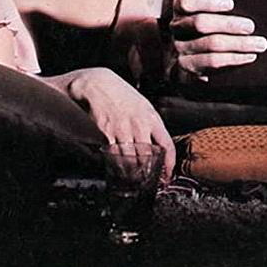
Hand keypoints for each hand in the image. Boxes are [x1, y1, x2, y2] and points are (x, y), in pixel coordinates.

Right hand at [42, 68, 175, 177]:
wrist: (98, 83)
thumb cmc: (122, 96)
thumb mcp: (143, 107)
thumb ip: (151, 126)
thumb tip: (158, 148)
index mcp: (152, 118)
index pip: (167, 146)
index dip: (168, 165)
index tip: (167, 176)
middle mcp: (139, 125)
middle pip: (148, 158)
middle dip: (147, 174)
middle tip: (146, 183)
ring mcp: (122, 129)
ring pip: (130, 161)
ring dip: (130, 174)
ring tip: (130, 180)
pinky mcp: (105, 132)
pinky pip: (112, 155)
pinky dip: (113, 165)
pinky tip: (114, 168)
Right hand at [170, 0, 266, 76]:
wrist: (194, 60)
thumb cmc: (213, 27)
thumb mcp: (215, 11)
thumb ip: (225, 1)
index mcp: (182, 8)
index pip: (188, 1)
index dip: (209, 1)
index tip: (231, 3)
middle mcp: (177, 28)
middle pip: (201, 23)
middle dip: (229, 25)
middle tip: (251, 26)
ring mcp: (181, 49)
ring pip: (210, 45)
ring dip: (239, 44)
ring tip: (260, 43)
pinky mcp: (187, 68)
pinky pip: (210, 63)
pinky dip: (233, 59)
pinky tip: (249, 56)